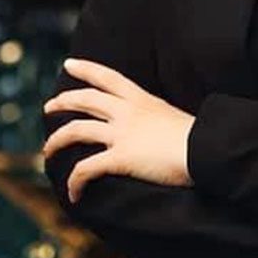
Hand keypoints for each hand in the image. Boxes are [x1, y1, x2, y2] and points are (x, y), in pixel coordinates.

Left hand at [42, 58, 193, 203]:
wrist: (209, 151)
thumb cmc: (202, 140)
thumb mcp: (176, 119)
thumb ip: (158, 120)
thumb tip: (157, 130)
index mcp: (143, 101)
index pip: (109, 78)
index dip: (86, 69)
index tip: (69, 64)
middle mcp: (128, 113)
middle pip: (85, 100)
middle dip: (63, 101)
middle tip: (49, 106)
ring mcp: (122, 134)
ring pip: (76, 130)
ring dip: (56, 141)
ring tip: (48, 150)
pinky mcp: (120, 158)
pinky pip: (86, 169)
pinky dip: (75, 182)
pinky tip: (74, 193)